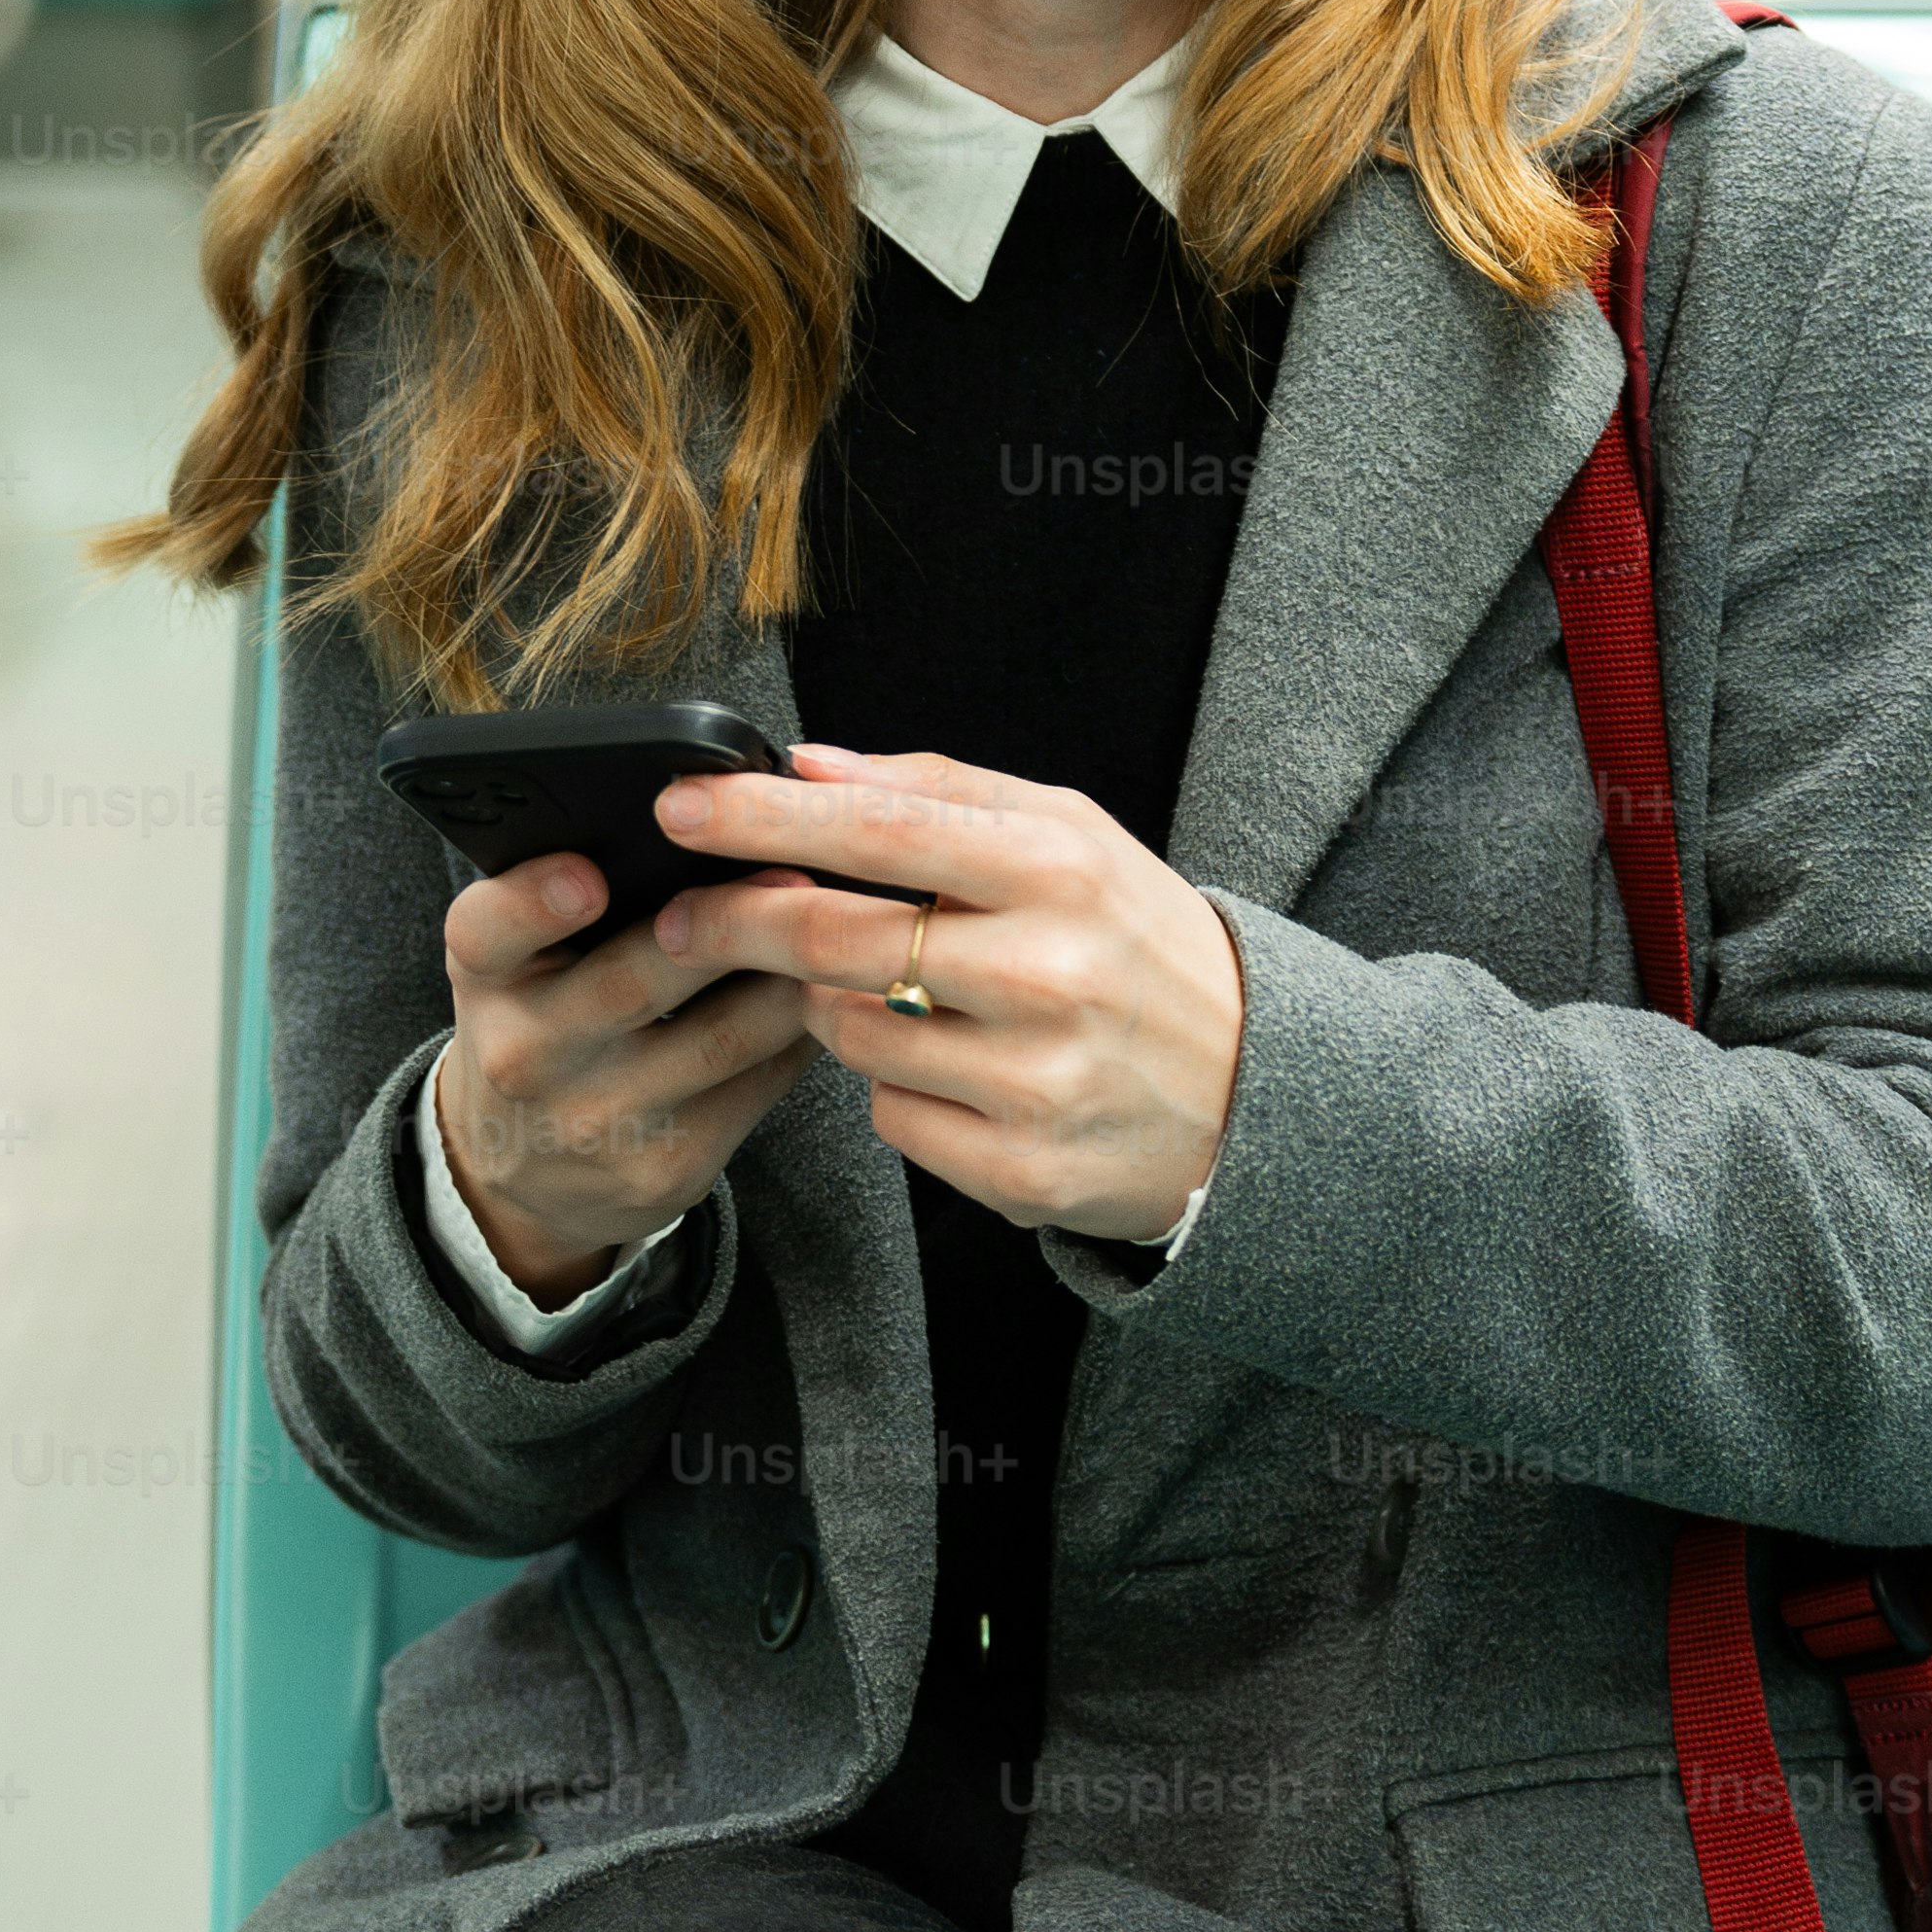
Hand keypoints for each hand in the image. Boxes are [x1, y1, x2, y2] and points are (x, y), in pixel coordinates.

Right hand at [432, 851, 813, 1304]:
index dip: (534, 902)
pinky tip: (827, 995)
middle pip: (634, 981)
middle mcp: (528, 1054)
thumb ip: (570, 896)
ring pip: (723, 1035)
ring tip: (834, 924)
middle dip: (722, 923)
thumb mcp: (519, 960)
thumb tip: (710, 826)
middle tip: (791, 870)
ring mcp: (600, 1120)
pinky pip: (759, 1084)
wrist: (529, 1172)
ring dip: (788, 976)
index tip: (587, 878)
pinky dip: (803, 1031)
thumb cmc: (541, 1025)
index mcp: (485, 977)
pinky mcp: (669, 1165)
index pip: (488, 931)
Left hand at [646, 746, 1243, 1246]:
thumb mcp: (1069, 834)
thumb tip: (811, 762)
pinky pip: (889, 1117)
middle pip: (834, 940)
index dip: (762, 817)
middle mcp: (1049, 972)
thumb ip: (938, 792)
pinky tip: (951, 1069)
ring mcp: (1035, 1080)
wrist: (1251, 1086)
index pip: (877, 830)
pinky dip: (893, 1087)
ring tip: (898, 994)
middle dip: (739, 921)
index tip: (680, 804)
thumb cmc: (1136, 942)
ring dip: (835, 1009)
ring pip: (849, 1035)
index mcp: (1058, 869)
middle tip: (685, 914)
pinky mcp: (1022, 1169)